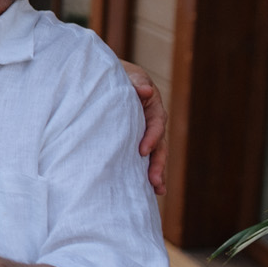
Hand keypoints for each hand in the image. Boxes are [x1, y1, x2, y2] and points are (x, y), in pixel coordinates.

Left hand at [119, 58, 166, 195]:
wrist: (108, 77)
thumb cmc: (118, 76)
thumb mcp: (127, 76)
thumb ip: (136, 84)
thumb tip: (146, 91)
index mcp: (153, 106)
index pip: (156, 124)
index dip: (151, 137)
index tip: (142, 151)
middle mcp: (153, 121)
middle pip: (159, 145)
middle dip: (157, 164)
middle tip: (154, 182)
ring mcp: (146, 132)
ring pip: (155, 154)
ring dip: (156, 172)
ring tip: (157, 190)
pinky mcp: (137, 139)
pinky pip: (144, 156)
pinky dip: (146, 170)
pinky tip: (148, 188)